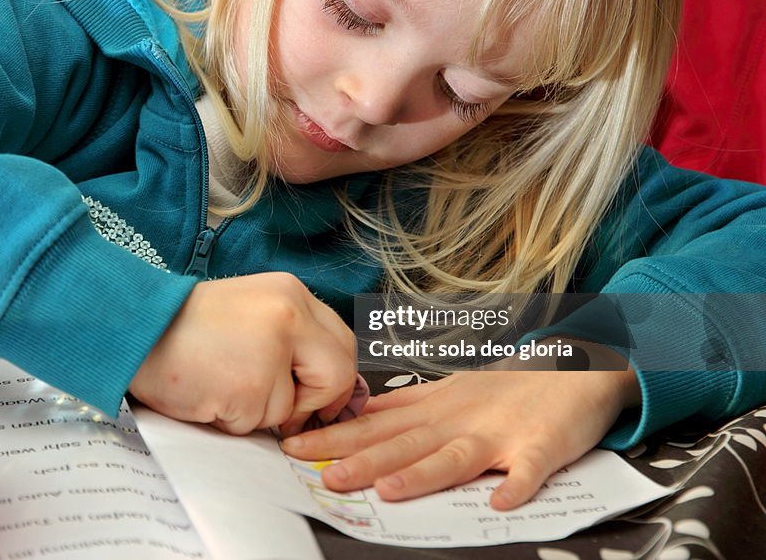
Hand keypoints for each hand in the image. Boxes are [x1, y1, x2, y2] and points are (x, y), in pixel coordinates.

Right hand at [129, 272, 357, 434]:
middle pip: (338, 375)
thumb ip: (290, 339)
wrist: (130, 326)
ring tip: (220, 382)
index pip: (343, 343)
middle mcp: (289, 316)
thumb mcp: (250, 312)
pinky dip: (230, 419)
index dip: (333, 378)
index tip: (315, 396)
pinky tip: (207, 392)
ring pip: (289, 408)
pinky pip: (256, 424)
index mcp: (291, 294)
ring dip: (256, 411)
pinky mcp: (248, 387)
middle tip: (284, 410)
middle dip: (314, 403)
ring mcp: (271, 352)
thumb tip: (326, 385)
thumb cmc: (183, 325)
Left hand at [281, 367, 638, 509]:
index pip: (376, 425)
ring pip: (455, 456)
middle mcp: (459, 419)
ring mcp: (499, 433)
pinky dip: (517, 484)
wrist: (575, 368)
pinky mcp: (541, 446)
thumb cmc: (507, 388)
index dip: (335, 437)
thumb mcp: (448, 390)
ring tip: (390, 491)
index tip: (294, 446)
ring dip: (422, 474)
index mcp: (435, 408)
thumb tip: (355, 418)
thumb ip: (405, 408)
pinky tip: (500, 501)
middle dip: (362, 461)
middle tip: (323, 476)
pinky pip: (530, 469)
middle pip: (405, 443)